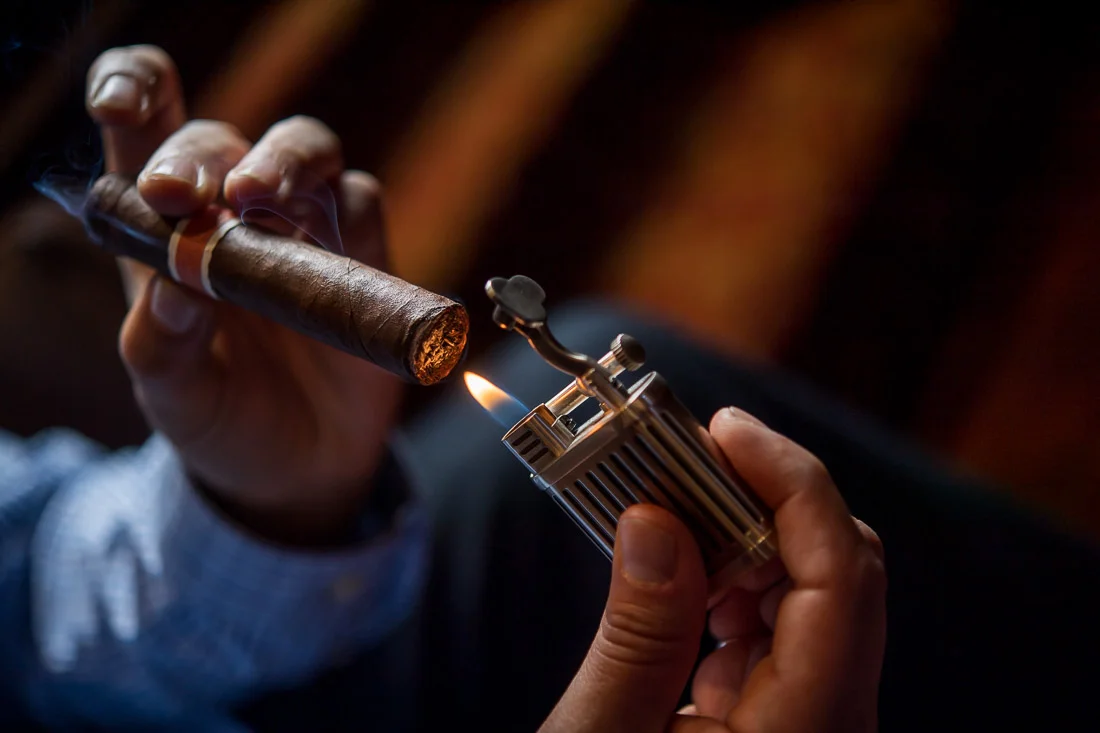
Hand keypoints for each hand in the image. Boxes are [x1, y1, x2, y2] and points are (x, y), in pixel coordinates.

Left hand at [86, 46, 402, 544]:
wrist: (303, 473)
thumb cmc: (222, 424)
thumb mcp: (175, 397)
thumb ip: (163, 345)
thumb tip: (174, 283)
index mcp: (163, 236)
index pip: (138, 132)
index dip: (131, 92)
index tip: (124, 105)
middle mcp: (233, 219)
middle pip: (219, 138)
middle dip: (201, 152)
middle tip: (193, 197)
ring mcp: (304, 230)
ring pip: (304, 149)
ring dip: (284, 159)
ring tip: (261, 199)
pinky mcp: (364, 254)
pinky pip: (363, 202)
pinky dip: (351, 212)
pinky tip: (336, 255)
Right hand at [541, 408, 885, 732]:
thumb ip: (639, 633)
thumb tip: (656, 520)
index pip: (840, 577)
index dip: (793, 482)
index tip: (726, 429)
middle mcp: (834, 726)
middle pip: (840, 573)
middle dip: (762, 499)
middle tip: (683, 456)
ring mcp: (815, 723)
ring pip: (813, 593)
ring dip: (741, 536)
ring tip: (668, 507)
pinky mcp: (785, 720)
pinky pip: (782, 627)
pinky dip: (732, 581)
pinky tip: (679, 574)